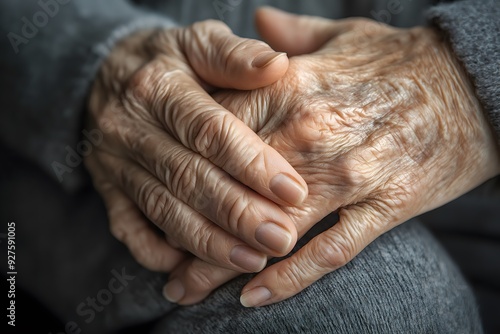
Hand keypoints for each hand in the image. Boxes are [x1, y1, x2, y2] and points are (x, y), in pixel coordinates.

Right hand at [84, 20, 308, 273]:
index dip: (253, 164)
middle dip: (238, 214)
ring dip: (208, 242)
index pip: (210, 132)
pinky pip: (126, 227)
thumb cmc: (167, 59)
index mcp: (159, 88)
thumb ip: (235, 56)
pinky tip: (188, 269)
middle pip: (189, 178)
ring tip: (252, 261)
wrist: (104, 73)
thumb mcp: (197, 42)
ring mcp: (115, 163)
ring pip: (163, 209)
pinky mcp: (107, 188)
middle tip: (281, 240)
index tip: (294, 191)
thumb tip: (277, 64)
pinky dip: (156, 251)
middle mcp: (131, 128)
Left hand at [164, 8, 499, 306]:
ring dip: (223, 265)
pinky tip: (252, 296)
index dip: (181, 168)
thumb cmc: (400, 61)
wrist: (474, 84)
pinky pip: (329, 251)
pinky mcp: (384, 205)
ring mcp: (349, 174)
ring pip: (271, 229)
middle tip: (160, 261)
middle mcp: (311, 133)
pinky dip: (288, 277)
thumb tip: (256, 19)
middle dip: (190, 229)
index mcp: (291, 88)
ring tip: (187, 289)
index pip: (216, 134)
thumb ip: (291, 35)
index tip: (155, 193)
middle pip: (231, 190)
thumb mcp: (343, 35)